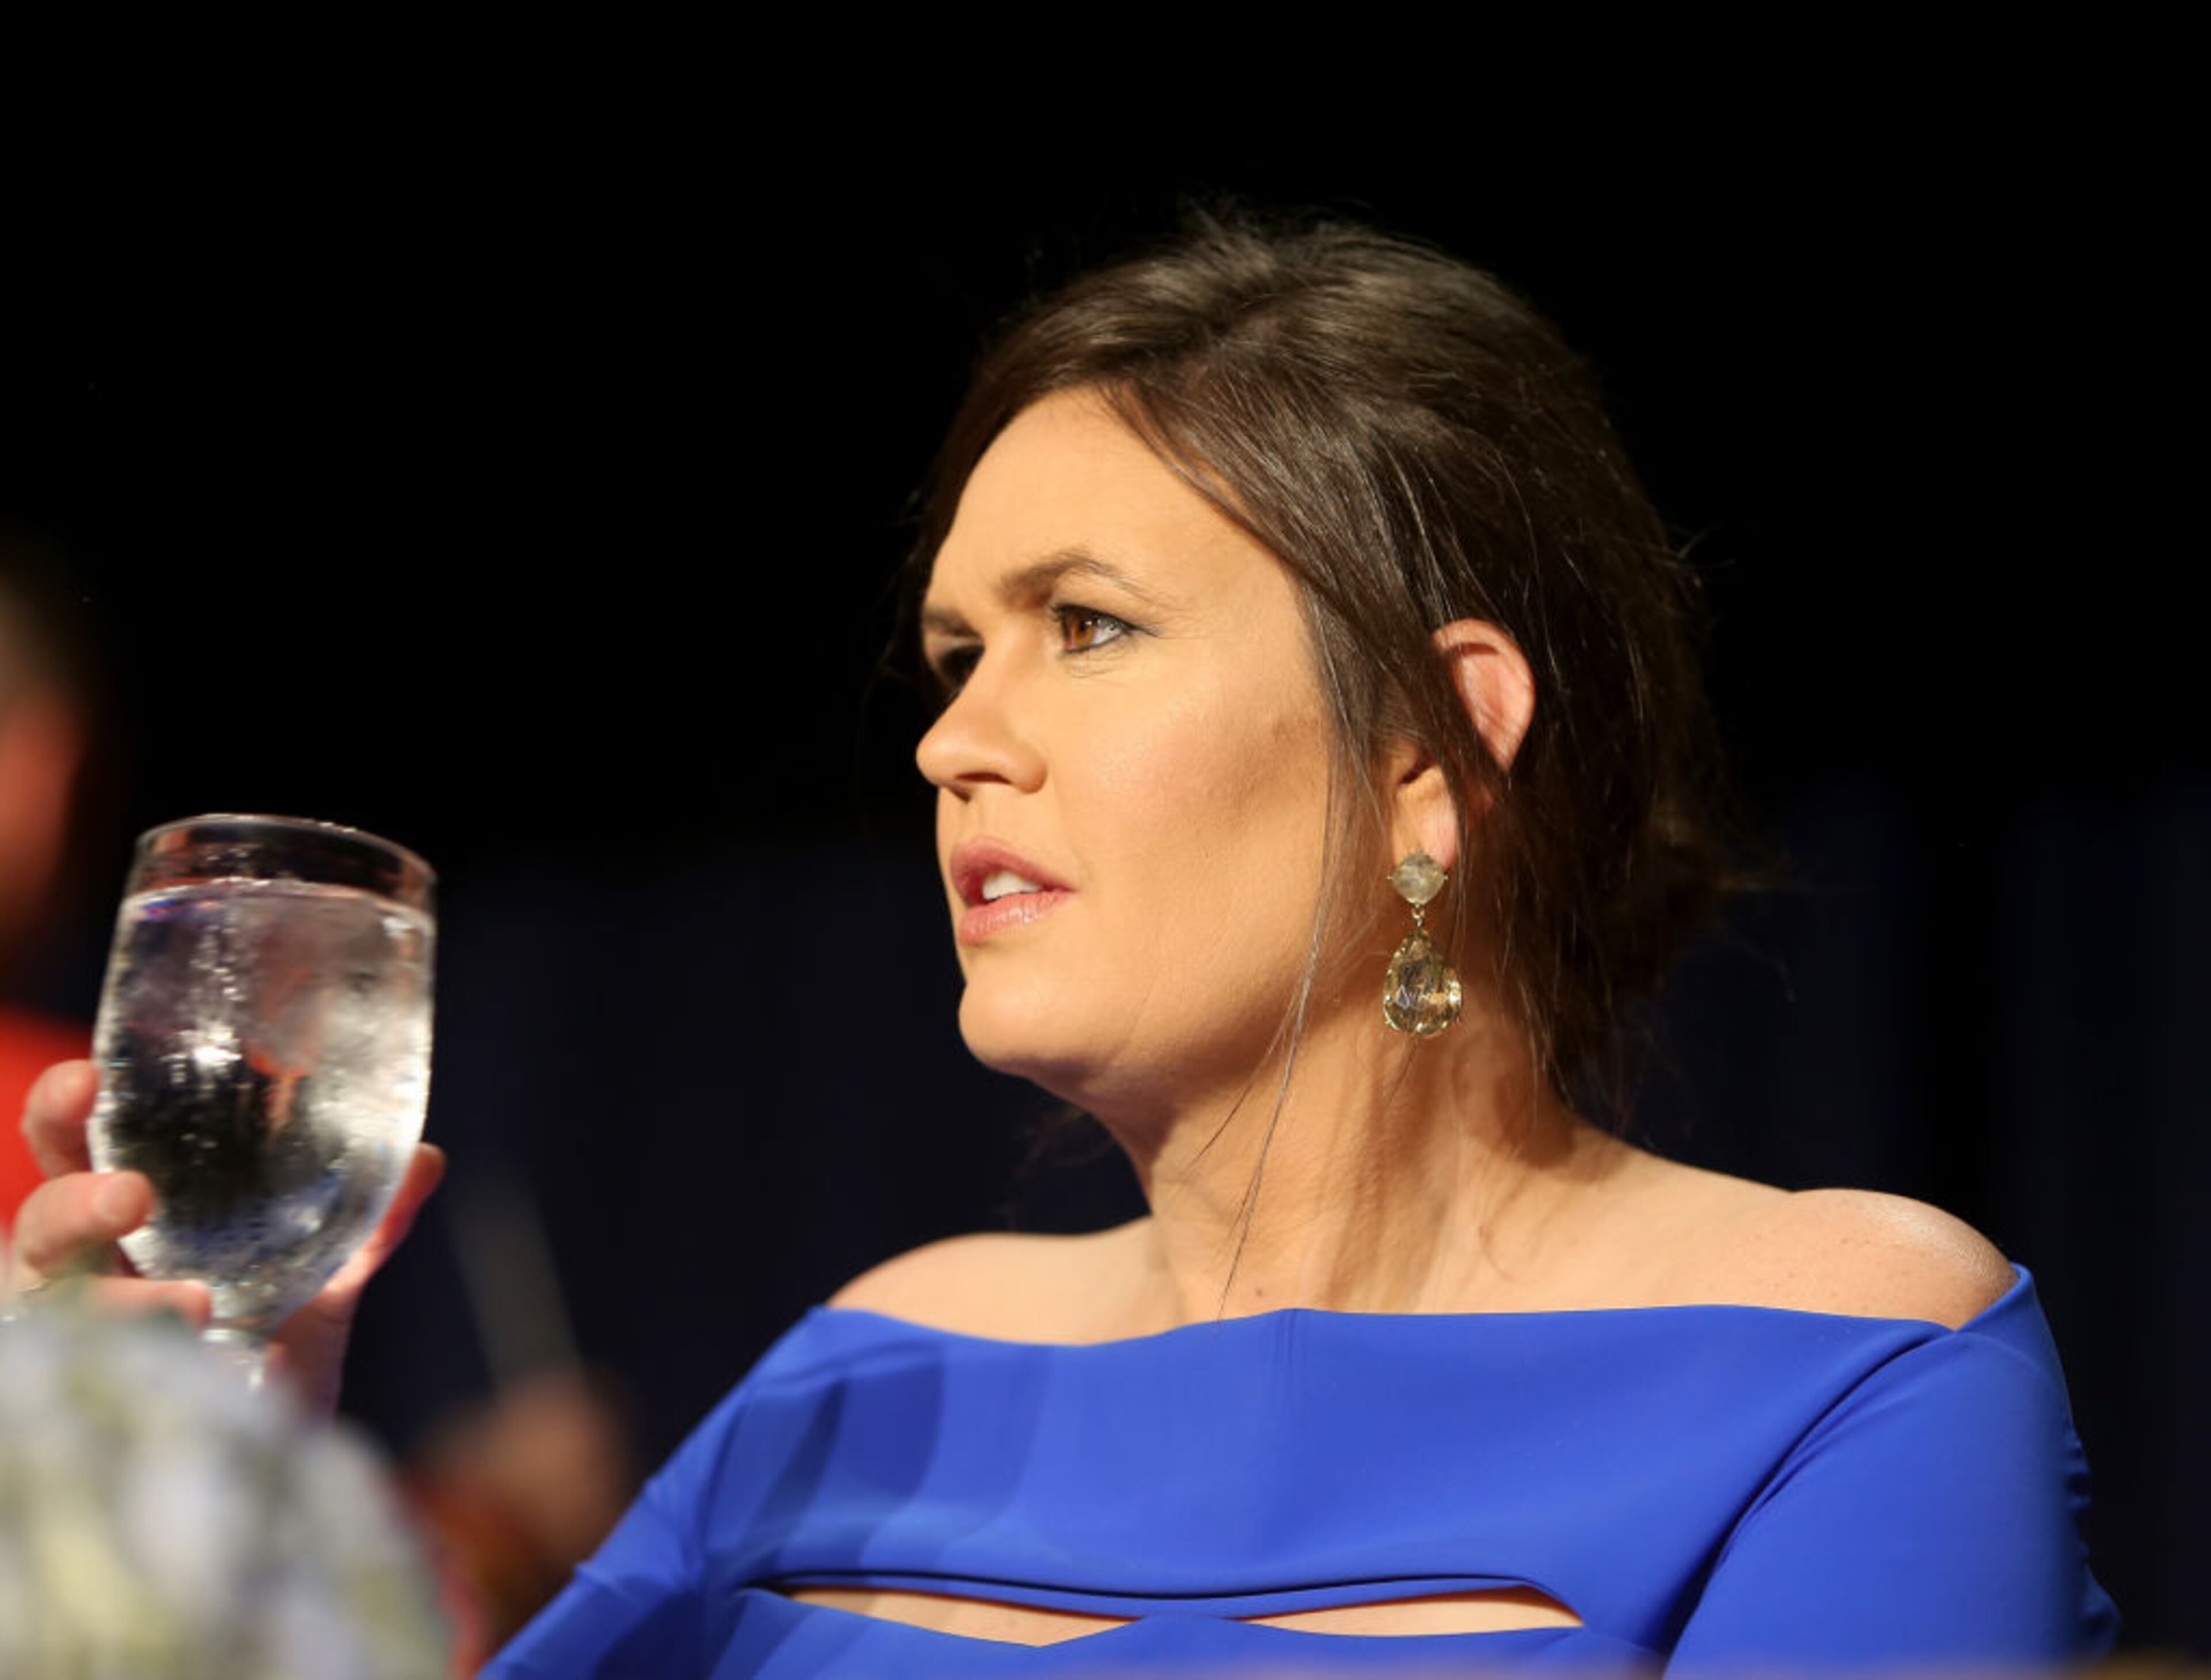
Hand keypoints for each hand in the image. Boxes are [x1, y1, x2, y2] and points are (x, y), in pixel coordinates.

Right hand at [9, 1059, 444, 1414]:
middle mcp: (86, 1280)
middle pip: (40, 1227)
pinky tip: (218, 1374)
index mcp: (126, 1224)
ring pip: (56, 1314)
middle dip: (74, 1202)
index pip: (71, 1151)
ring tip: (191, 1304)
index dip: (63, 1114)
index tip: (90, 1077)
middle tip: (132, 1195)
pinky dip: (156, 1377)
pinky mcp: (101, 1410)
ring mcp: (80, 1350)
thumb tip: (426, 1158)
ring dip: (118, 1303)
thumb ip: (371, 1221)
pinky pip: (95, 1391)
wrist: (287, 1457)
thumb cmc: (277, 1352)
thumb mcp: (325, 1279)